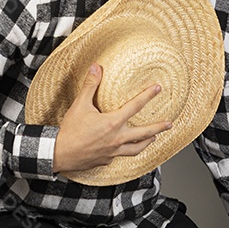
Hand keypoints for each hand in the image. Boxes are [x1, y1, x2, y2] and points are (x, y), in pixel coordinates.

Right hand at [51, 64, 172, 174]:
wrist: (59, 153)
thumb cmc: (70, 130)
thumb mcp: (80, 105)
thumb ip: (90, 85)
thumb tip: (96, 67)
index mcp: (113, 123)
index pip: (135, 106)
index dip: (148, 95)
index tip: (158, 88)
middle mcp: (117, 138)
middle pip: (144, 133)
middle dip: (158, 127)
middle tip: (169, 123)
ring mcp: (113, 151)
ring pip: (137, 148)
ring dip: (148, 142)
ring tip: (154, 138)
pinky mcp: (107, 160)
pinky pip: (122, 155)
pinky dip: (128, 150)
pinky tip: (128, 148)